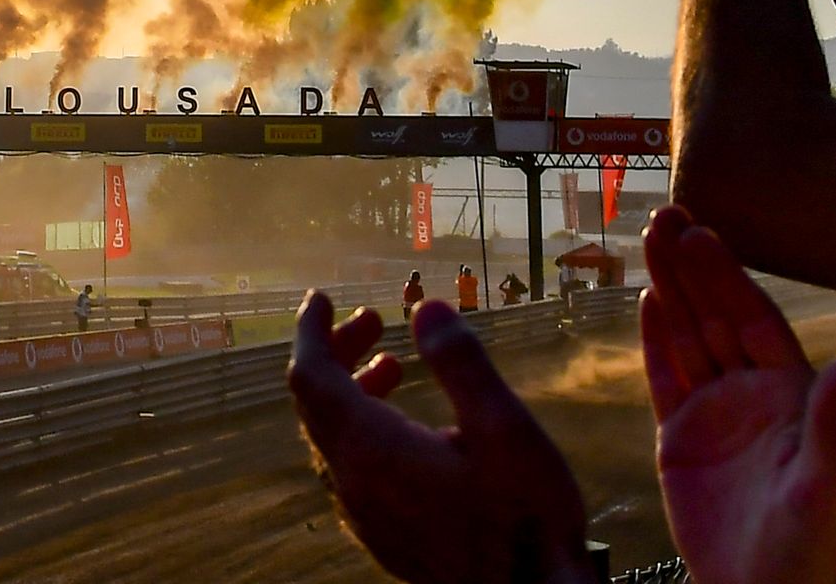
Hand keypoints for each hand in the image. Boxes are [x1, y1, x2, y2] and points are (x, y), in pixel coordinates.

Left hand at [290, 292, 598, 583]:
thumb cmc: (525, 521)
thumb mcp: (505, 430)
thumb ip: (462, 364)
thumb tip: (426, 308)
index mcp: (372, 450)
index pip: (311, 377)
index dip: (310, 332)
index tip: (320, 298)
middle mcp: (354, 484)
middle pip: (317, 405)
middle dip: (336, 354)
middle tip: (373, 321)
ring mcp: (365, 516)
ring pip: (333, 439)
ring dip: (350, 393)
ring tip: (392, 367)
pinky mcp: (382, 537)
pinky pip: (349, 470)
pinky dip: (361, 431)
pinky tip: (405, 429)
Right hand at [642, 207, 835, 583]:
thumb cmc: (806, 548)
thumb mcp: (822, 485)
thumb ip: (829, 422)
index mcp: (791, 396)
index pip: (755, 323)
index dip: (729, 279)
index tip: (702, 237)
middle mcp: (753, 393)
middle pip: (717, 317)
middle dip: (692, 267)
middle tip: (666, 216)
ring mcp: (715, 412)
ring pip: (688, 337)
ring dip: (670, 289)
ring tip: (649, 239)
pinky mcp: (680, 438)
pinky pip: (666, 378)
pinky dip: (655, 340)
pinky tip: (648, 301)